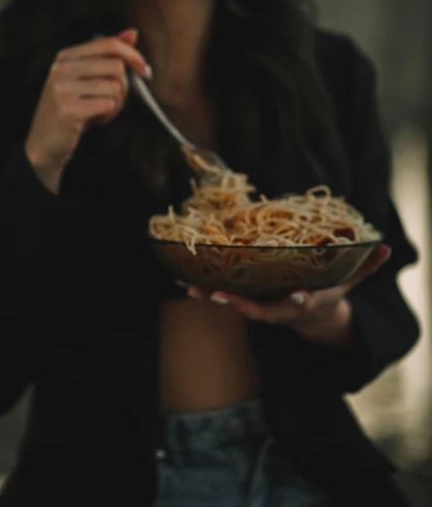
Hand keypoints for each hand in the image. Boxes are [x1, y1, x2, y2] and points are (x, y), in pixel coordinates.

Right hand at [24, 28, 150, 192]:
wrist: (43, 145)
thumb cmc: (70, 110)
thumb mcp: (86, 79)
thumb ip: (108, 56)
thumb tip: (132, 33)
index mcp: (66, 56)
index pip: (109, 44)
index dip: (133, 55)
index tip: (144, 70)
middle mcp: (61, 68)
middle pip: (116, 67)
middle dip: (123, 88)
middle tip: (111, 102)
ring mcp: (63, 88)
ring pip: (115, 87)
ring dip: (116, 104)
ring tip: (99, 112)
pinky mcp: (68, 109)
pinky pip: (108, 105)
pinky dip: (109, 115)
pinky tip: (94, 121)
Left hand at [179, 244, 390, 348]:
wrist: (311, 319)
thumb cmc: (328, 293)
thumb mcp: (348, 282)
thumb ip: (365, 266)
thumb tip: (385, 248)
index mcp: (304, 301)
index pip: (303, 302)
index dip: (300, 299)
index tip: (298, 295)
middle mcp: (279, 308)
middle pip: (257, 309)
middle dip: (237, 304)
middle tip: (217, 295)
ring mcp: (261, 307)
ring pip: (234, 304)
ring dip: (210, 296)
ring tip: (188, 287)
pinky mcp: (247, 302)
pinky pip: (224, 297)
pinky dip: (204, 289)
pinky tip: (182, 280)